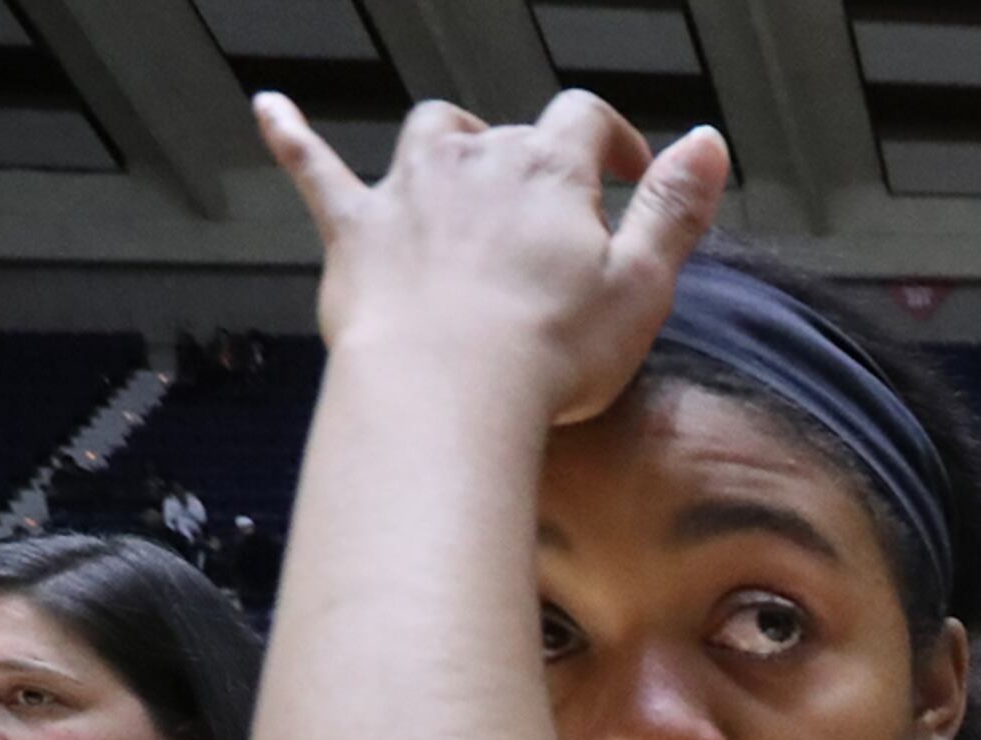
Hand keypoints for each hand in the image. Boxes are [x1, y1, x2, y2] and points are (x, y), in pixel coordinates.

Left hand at [254, 89, 729, 423]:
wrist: (447, 389)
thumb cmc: (551, 351)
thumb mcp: (643, 286)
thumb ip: (676, 210)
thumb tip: (710, 142)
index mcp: (551, 172)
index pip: (587, 122)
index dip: (613, 140)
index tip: (628, 173)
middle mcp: (478, 160)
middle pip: (510, 134)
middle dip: (535, 164)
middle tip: (553, 218)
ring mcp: (409, 189)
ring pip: (430, 135)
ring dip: (449, 141)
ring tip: (459, 162)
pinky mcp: (356, 231)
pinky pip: (315, 168)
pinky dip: (293, 136)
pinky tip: (270, 109)